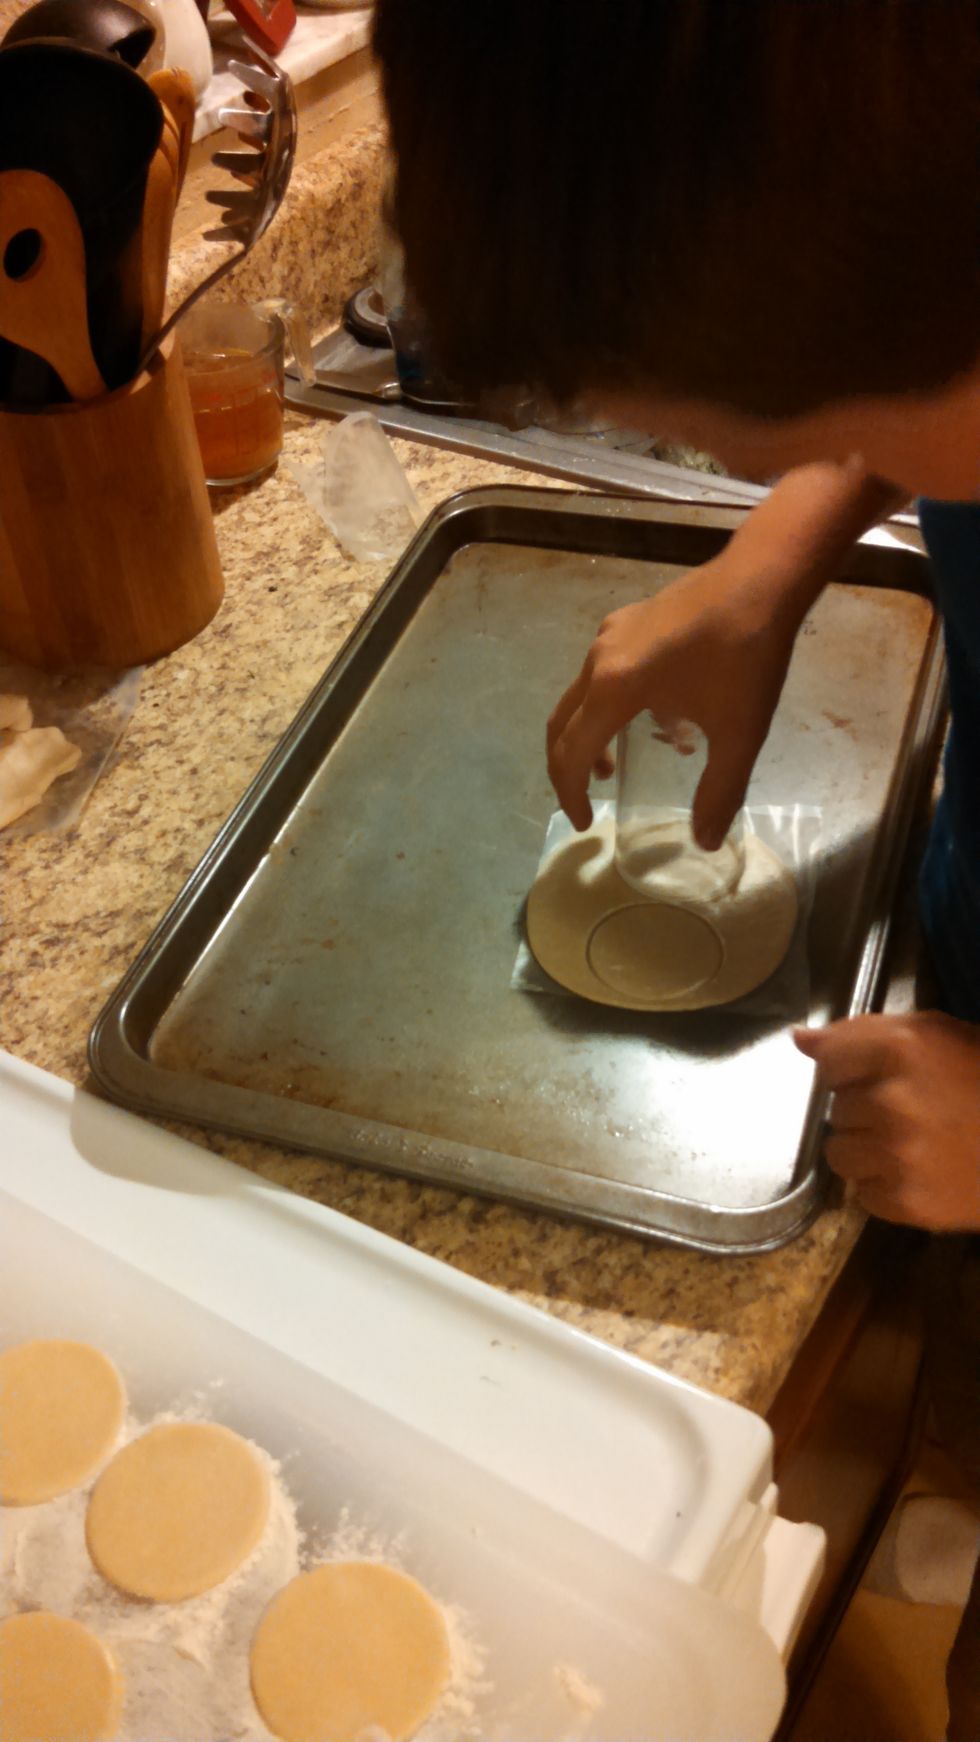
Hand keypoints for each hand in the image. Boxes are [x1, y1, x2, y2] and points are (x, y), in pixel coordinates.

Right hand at [546, 554, 797, 838]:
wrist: (762, 577)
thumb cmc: (747, 655)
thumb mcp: (738, 733)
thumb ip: (719, 791)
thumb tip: (706, 842)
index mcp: (613, 689)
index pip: (570, 753)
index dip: (570, 794)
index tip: (586, 823)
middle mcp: (599, 660)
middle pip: (562, 723)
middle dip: (567, 767)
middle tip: (586, 799)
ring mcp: (611, 634)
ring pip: (581, 696)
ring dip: (589, 734)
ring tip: (614, 762)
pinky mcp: (628, 620)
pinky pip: (603, 672)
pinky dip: (608, 704)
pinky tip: (654, 713)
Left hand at [795, 1012, 979, 1229]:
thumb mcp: (931, 1036)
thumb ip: (861, 1034)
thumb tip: (800, 1039)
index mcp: (900, 1051)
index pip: (829, 1061)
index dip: (849, 1069)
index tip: (875, 1076)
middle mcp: (891, 1102)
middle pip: (835, 1108)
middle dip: (863, 1109)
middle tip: (908, 1112)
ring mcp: (897, 1156)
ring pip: (839, 1153)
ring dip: (866, 1150)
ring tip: (909, 1145)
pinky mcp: (906, 1202)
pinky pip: (863, 1194)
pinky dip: (886, 1188)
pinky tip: (921, 1173)